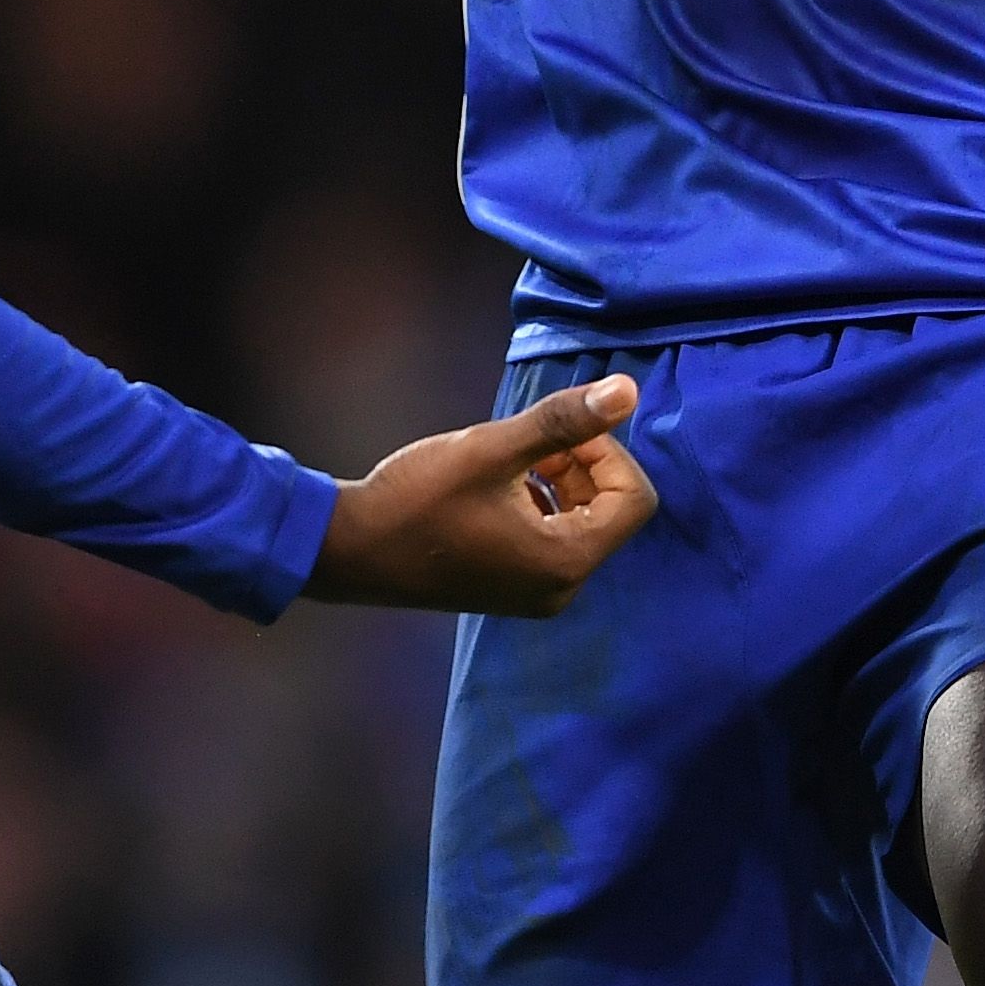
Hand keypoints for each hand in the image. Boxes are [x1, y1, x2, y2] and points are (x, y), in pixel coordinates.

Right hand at [304, 375, 659, 615]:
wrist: (350, 551)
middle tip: (534, 443)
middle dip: (585, 464)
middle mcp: (560, 589)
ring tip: (512, 460)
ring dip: (563, 480)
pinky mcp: (514, 589)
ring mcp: (537, 595)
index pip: (634, 499)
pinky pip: (555, 539)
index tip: (559, 433)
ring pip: (584, 522)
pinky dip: (542, 504)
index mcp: (565, 562)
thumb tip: (629, 390)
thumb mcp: (492, 449)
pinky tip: (498, 486)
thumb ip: (562, 421)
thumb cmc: (418, 498)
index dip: (607, 452)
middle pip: (613, 511)